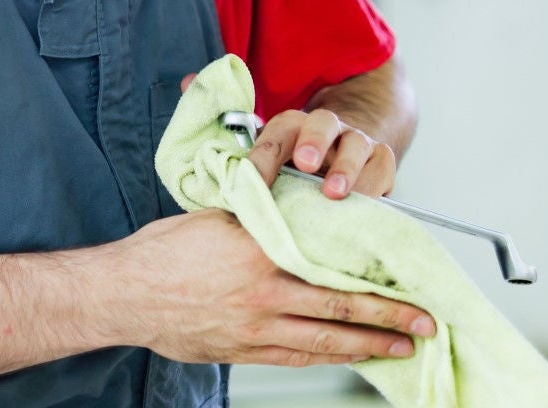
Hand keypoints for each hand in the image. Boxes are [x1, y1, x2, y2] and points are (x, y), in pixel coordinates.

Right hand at [112, 209, 433, 366]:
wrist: (123, 294)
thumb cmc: (161, 253)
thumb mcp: (213, 216)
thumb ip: (256, 211)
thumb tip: (285, 191)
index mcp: (261, 253)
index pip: (331, 265)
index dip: (372, 275)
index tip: (404, 276)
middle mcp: (264, 294)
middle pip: (341, 306)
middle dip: (389, 317)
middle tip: (424, 321)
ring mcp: (255, 328)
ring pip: (326, 339)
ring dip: (369, 344)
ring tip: (402, 346)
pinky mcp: (243, 351)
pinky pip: (297, 356)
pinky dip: (329, 356)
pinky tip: (349, 356)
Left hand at [178, 74, 397, 199]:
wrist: (347, 146)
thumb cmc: (295, 152)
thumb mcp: (263, 139)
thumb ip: (225, 117)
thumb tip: (187, 81)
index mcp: (291, 123)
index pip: (275, 132)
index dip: (264, 154)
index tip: (253, 178)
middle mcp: (326, 127)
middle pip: (321, 124)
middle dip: (312, 142)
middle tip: (304, 165)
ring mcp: (358, 143)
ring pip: (358, 146)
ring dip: (348, 169)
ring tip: (335, 193)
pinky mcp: (383, 164)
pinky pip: (384, 170)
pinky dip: (377, 186)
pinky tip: (366, 207)